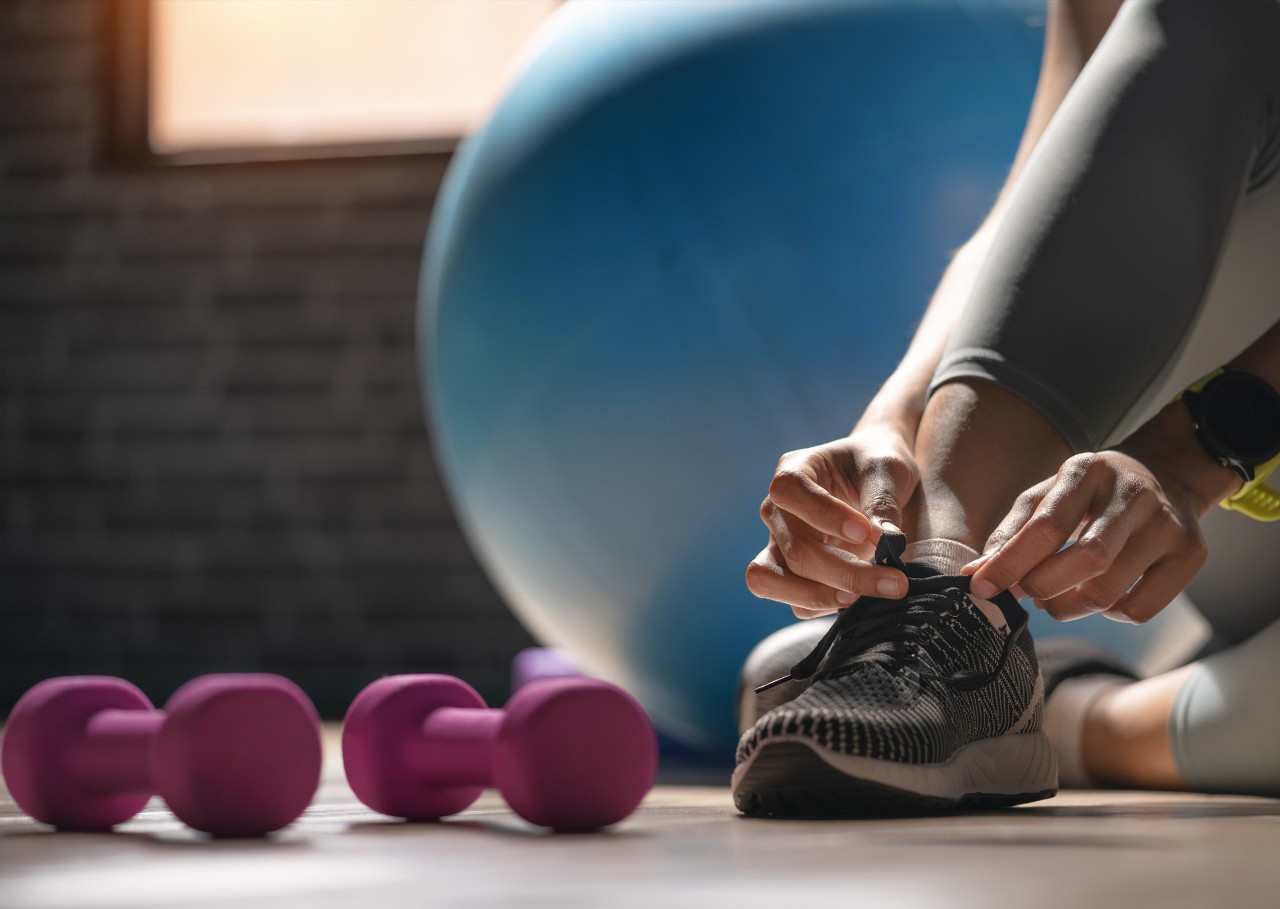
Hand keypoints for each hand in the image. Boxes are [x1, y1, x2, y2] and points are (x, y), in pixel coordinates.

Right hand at [746, 425, 916, 617]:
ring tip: (865, 599)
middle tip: (896, 582)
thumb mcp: (888, 468)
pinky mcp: (790, 573)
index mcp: (793, 471)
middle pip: (794, 549)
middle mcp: (776, 510)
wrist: (876, 478)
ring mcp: (778, 544)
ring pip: (773, 581)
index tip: (868, 533)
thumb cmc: (877, 464)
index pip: (789, 492)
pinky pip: (794, 602)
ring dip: (821, 596)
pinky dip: (823, 606)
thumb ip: (883, 501)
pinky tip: (859, 599)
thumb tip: (886, 543)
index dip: (824, 515)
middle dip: (845, 573)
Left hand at [962, 444, 1209, 624]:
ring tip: (1053, 599)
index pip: (1046, 526)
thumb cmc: (1089, 495)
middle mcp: (1134, 495)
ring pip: (1111, 591)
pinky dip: (1107, 614)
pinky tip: (1097, 596)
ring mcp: (1169, 525)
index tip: (980, 587)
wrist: (1164, 477)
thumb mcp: (1048, 496)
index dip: (1010, 563)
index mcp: (1088, 472)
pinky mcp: (1191, 555)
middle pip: (1087, 559)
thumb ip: (1012, 531)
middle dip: (1043, 586)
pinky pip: (1140, 609)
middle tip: (1025, 594)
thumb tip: (976, 573)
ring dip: (1069, 607)